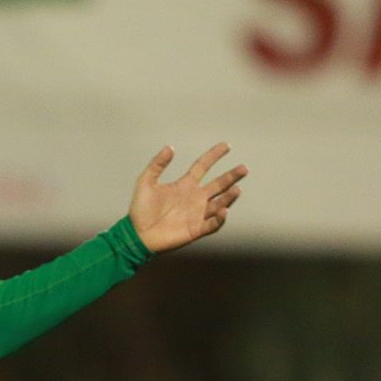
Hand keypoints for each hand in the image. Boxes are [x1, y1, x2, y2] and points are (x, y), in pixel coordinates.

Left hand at [127, 143, 246, 253]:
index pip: (202, 166)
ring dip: (228, 197)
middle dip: (231, 176)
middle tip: (243, 168)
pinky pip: (212, 223)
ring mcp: (197, 213)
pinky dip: (219, 218)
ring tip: (236, 189)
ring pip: (219, 203)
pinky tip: (223, 210)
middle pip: (218, 184)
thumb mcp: (145, 183)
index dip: (214, 156)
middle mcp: (194, 197)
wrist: (137, 234)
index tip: (226, 146)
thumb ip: (157, 165)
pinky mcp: (196, 229)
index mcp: (184, 185)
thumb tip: (169, 147)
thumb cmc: (140, 209)